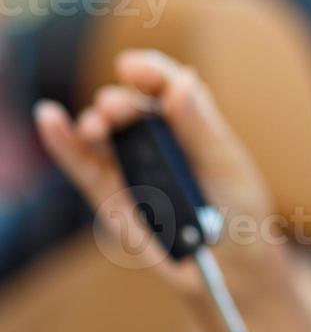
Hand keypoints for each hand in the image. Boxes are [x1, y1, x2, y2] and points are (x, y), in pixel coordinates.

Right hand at [34, 49, 274, 299]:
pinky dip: (62, 142)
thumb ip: (200, 128)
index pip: (167, 87)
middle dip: (120, 102)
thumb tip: (181, 82)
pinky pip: (82, 165)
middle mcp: (156, 137)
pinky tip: (50, 119)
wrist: (229, 264)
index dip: (150, 72)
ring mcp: (130, 164)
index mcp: (190, 121)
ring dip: (93, 122)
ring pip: (103, 133)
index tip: (132, 66)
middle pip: (130, 107)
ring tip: (96, 126)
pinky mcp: (109, 193)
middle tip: (117, 108)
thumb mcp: (226, 165)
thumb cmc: (239, 208)